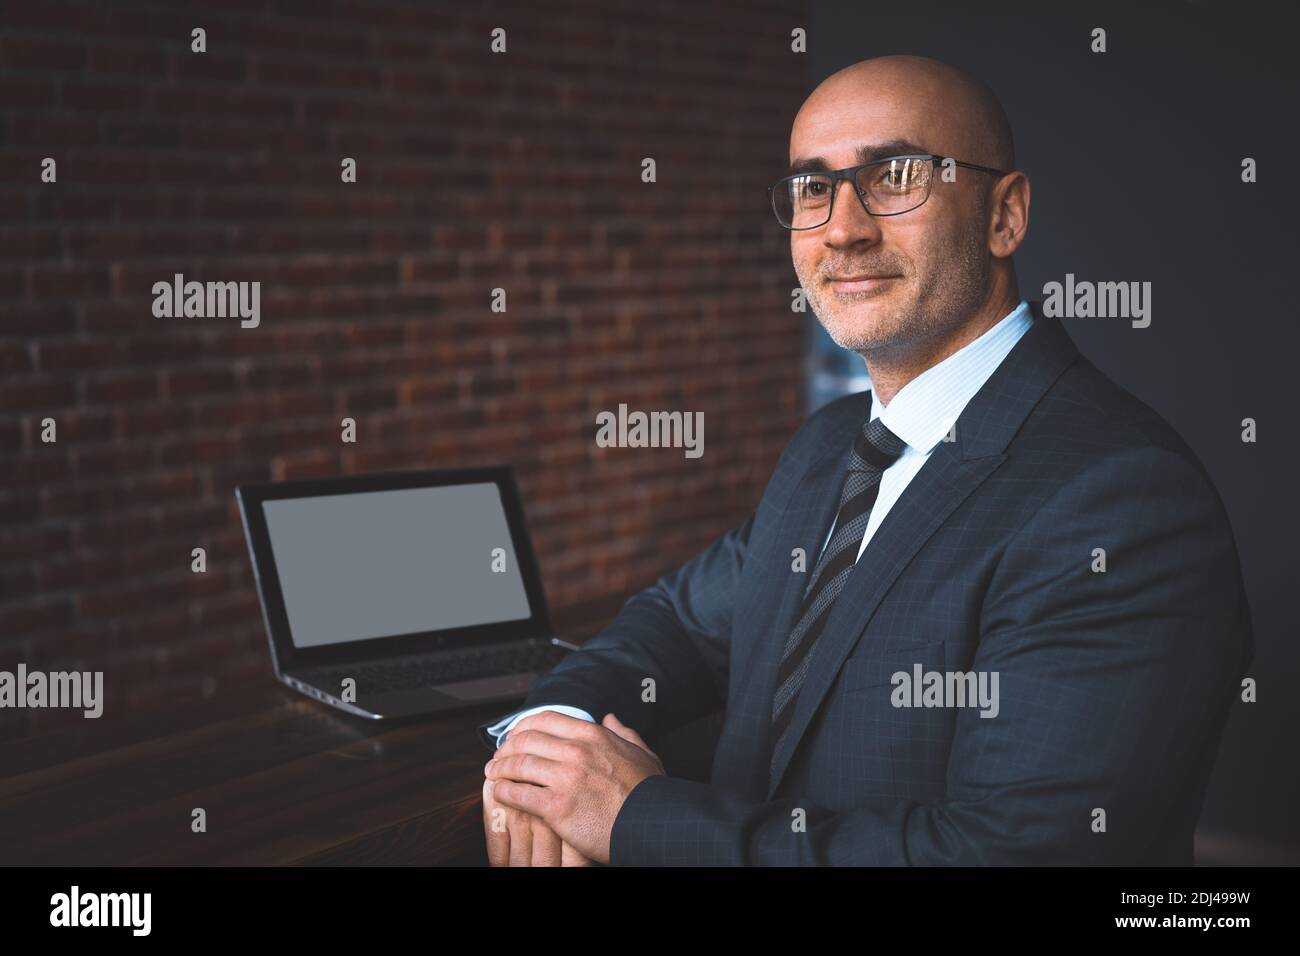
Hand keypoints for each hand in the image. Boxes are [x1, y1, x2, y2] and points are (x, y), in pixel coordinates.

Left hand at [484, 711, 665, 863]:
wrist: (654, 824)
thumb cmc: (650, 793)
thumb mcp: (643, 753)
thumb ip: (623, 733)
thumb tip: (611, 718)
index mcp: (593, 735)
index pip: (546, 719)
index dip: (524, 725)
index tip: (516, 734)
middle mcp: (576, 751)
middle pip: (526, 739)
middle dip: (507, 746)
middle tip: (499, 755)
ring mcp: (565, 777)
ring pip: (518, 765)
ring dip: (500, 768)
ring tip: (494, 773)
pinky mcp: (556, 806)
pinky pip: (518, 794)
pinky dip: (504, 792)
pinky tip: (500, 793)